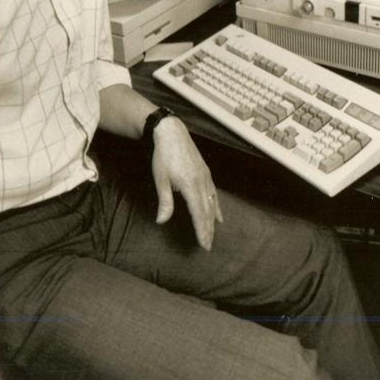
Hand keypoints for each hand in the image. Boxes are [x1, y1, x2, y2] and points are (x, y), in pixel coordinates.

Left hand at [151, 117, 223, 249]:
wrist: (172, 133)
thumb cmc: (163, 156)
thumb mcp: (160, 180)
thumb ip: (164, 202)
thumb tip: (162, 221)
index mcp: (190, 185)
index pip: (198, 213)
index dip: (201, 230)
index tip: (204, 244)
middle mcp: (202, 182)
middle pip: (207, 211)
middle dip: (208, 230)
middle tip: (208, 246)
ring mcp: (206, 177)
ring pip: (212, 204)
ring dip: (212, 221)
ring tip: (212, 235)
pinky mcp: (206, 173)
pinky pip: (214, 194)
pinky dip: (217, 207)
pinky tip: (219, 217)